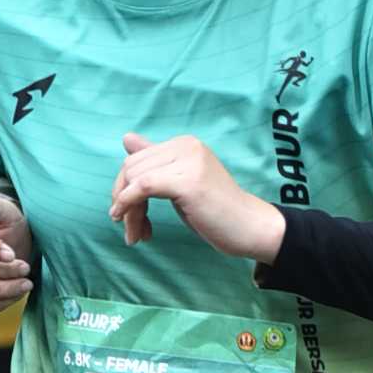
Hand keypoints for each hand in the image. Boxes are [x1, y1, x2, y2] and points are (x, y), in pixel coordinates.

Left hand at [108, 134, 283, 265]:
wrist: (249, 227)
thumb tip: (126, 137)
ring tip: (136, 235)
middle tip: (132, 230)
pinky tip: (134, 228)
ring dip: (129, 212)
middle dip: (123, 202)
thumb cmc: (215, 209)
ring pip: (134, 180)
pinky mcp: (189, 181)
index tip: (128, 216)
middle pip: (131, 169)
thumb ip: (155, 161)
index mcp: (183, 143)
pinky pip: (143, 187)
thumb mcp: (180, 181)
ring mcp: (188, 161)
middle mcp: (186, 145)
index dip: (124, 190)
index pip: (135, 160)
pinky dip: (130, 206)